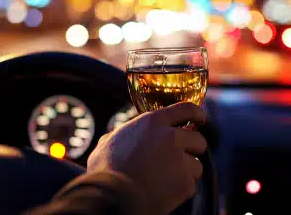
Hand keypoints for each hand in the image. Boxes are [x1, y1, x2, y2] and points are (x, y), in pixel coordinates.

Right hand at [87, 102, 206, 214]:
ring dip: (187, 171)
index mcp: (153, 122)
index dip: (197, 113)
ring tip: (167, 177)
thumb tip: (117, 136)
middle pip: (199, 140)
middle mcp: (170, 137)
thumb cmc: (106, 169)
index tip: (201, 119)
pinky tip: (164, 190)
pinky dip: (181, 189)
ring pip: (197, 165)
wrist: (110, 197)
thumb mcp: (109, 142)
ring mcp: (179, 160)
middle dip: (193, 149)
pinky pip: (191, 184)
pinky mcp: (184, 183)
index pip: (186, 108)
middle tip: (181, 157)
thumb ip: (122, 134)